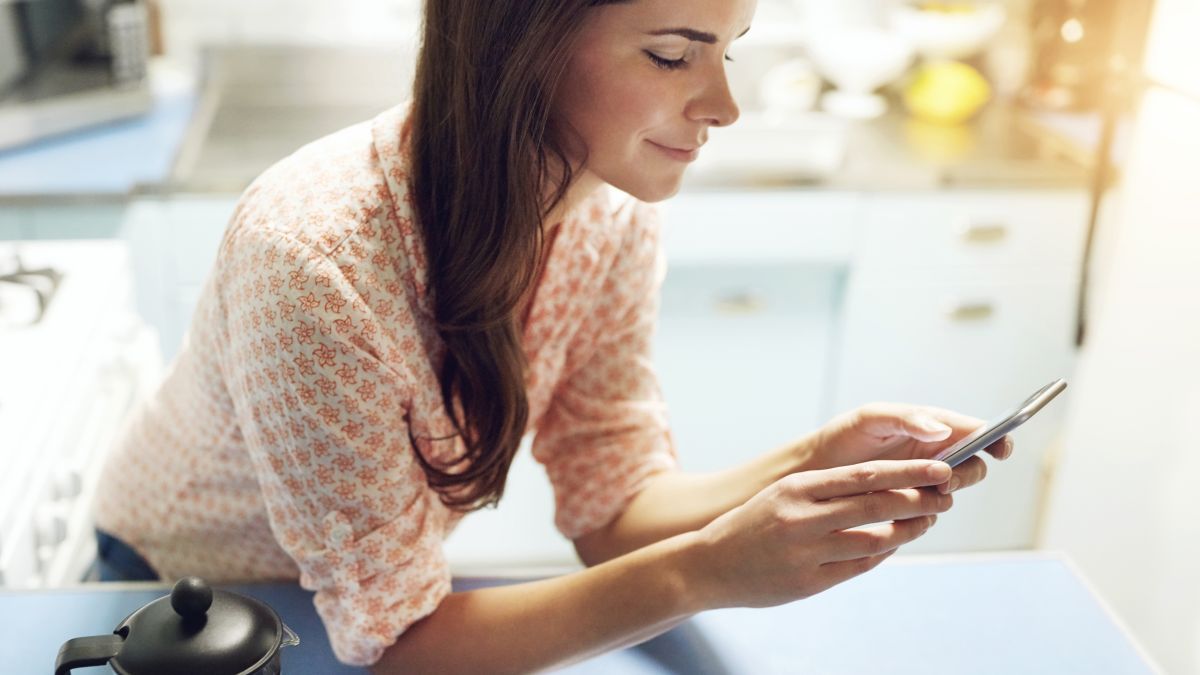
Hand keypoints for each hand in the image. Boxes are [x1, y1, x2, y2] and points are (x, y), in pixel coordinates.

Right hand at [688, 459, 953, 609]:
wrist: (708, 565)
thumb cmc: (752, 525)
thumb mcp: (783, 496)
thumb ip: (827, 491)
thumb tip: (885, 486)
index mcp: (797, 488)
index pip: (864, 476)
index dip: (908, 473)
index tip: (942, 468)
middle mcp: (802, 518)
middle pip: (876, 506)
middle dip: (919, 499)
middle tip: (946, 494)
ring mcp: (806, 552)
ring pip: (874, 538)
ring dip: (907, 530)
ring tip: (926, 520)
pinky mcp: (809, 582)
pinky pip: (859, 565)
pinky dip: (883, 553)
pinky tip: (894, 544)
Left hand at [809, 402, 1013, 494]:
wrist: (815, 470)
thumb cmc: (844, 436)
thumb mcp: (872, 419)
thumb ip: (907, 419)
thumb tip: (943, 430)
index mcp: (932, 426)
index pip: (976, 432)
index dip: (996, 439)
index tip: (1002, 450)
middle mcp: (934, 454)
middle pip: (973, 465)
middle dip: (968, 474)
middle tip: (945, 481)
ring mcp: (925, 480)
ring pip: (955, 491)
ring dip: (947, 495)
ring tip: (924, 494)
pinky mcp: (912, 504)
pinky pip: (932, 512)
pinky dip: (927, 513)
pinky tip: (907, 511)